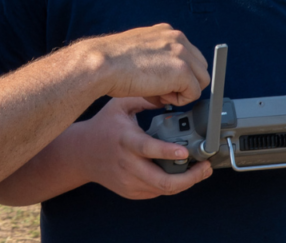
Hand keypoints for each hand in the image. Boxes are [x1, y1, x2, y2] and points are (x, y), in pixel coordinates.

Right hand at [77, 98, 211, 198]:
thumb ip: (144, 98)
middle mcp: (127, 164)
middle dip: (189, 178)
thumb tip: (170, 94)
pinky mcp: (130, 191)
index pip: (148, 148)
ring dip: (185, 182)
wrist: (81, 154)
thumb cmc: (103, 126)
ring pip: (163, 189)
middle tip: (205, 167)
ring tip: (199, 171)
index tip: (186, 152)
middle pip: (162, 181)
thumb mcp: (119, 104)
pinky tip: (179, 174)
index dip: (168, 152)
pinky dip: (171, 184)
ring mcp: (128, 181)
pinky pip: (156, 192)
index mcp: (125, 140)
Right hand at [83, 24, 208, 106]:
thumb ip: (156, 57)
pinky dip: (180, 100)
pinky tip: (160, 97)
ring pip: (201, 80)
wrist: (101, 64)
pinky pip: (193, 93)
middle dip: (184, 82)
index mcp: (166, 32)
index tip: (164, 82)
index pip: (188, 54)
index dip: (178, 73)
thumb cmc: (110, 62)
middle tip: (161, 91)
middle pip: (199, 67)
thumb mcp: (137, 51)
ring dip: (183, 92)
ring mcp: (182, 53)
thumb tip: (166, 78)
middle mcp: (177, 38)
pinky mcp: (183, 71)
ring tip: (160, 94)